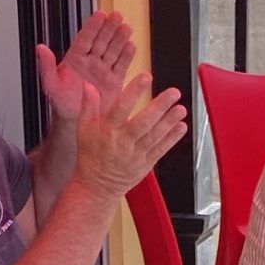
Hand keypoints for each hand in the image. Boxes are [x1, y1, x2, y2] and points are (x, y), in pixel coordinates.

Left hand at [35, 10, 136, 122]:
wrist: (76, 120)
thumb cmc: (61, 102)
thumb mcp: (50, 84)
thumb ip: (46, 66)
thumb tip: (40, 48)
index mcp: (75, 58)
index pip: (85, 39)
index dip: (92, 27)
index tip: (99, 15)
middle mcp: (91, 61)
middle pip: (101, 41)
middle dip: (109, 28)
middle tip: (116, 16)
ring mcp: (103, 70)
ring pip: (113, 51)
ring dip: (120, 39)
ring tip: (126, 27)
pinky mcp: (114, 81)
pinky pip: (121, 66)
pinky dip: (126, 57)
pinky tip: (131, 46)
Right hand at [70, 68, 187, 196]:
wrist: (98, 186)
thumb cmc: (90, 156)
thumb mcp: (83, 130)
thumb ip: (88, 106)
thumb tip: (88, 85)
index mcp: (107, 131)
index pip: (121, 108)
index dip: (133, 92)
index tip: (145, 77)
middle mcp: (123, 142)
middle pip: (143, 122)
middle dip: (159, 106)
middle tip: (174, 92)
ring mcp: (136, 154)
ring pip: (155, 135)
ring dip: (170, 121)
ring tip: (181, 108)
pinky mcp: (146, 163)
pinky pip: (161, 149)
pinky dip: (172, 138)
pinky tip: (181, 126)